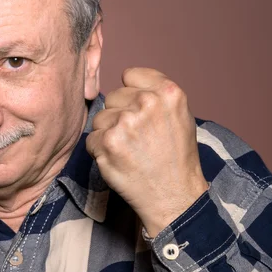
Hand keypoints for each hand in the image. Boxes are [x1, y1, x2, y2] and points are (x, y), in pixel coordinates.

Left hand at [86, 68, 208, 237]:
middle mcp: (147, 102)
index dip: (131, 94)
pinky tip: (119, 161)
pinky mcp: (106, 142)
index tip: (138, 110)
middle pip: (113, 96)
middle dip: (119, 114)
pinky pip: (91, 139)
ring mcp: (125, 122)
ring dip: (108, 133)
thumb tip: (126, 85)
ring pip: (100, 118)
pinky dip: (99, 151)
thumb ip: (155, 94)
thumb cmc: (176, 158)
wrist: (173, 196)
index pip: (130, 75)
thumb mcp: (180, 116)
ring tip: (129, 150)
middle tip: (136, 137)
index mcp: (168, 92)